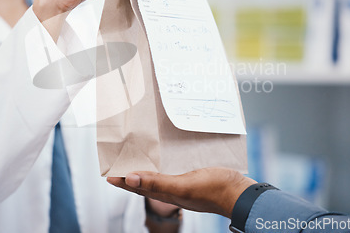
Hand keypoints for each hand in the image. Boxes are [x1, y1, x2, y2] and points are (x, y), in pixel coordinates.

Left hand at [107, 167, 255, 217]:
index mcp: (167, 192)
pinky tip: (167, 157)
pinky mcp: (194, 177)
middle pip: (146, 182)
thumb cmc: (214, 190)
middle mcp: (173, 189)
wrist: (240, 194)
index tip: (108, 173)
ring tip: (138, 158)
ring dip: (147, 168)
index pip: (137, 187)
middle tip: (119, 163)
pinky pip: (174, 170)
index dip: (122, 181)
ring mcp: (184, 184)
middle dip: (132, 174)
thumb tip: (128, 179)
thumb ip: (157, 183)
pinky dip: (165, 164)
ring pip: (160, 176)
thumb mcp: (183, 186)